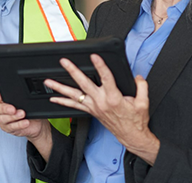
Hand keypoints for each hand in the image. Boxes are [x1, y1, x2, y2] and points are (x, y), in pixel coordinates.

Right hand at [0, 90, 52, 160]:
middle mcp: (2, 110)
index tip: (2, 95)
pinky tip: (24, 122)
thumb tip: (26, 92)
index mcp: (5, 100)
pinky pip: (10, 128)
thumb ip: (23, 98)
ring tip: (22, 114)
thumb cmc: (32, 113)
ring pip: (2, 119)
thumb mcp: (28, 103)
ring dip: (13, 117)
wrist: (37, 125)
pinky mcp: (8, 129)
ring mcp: (3, 120)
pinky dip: (18, 125)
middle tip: (14, 108)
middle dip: (6, 108)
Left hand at [44, 54, 159, 164]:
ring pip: (74, 95)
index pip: (106, 78)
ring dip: (60, 88)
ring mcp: (94, 107)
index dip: (100, 66)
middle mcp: (101, 102)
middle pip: (84, 84)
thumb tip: (138, 77)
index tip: (94, 56)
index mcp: (114, 98)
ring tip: (48, 81)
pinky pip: (74, 106)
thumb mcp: (143, 102)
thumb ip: (141, 86)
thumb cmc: (136, 120)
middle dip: (73, 71)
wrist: (131, 136)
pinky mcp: (91, 112)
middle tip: (64, 62)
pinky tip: (53, 98)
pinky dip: (62, 102)